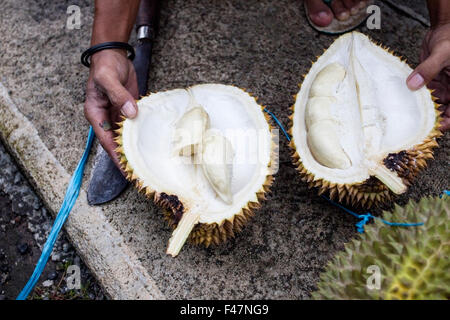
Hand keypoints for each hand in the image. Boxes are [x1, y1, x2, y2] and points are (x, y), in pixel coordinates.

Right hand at [84, 49, 137, 168]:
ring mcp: (118, 115)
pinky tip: (152, 142)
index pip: (106, 140)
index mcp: (96, 114)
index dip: (115, 155)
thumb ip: (119, 96)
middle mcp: (107, 118)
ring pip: (127, 135)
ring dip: (135, 147)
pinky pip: (136, 124)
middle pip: (117, 142)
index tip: (124, 168)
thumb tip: (131, 113)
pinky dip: (142, 133)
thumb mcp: (108, 79)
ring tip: (146, 162)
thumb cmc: (105, 66)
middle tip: (138, 171)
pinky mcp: (129, 110)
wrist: (113, 55)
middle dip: (126, 156)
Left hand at [407, 23, 449, 130]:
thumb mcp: (442, 53)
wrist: (444, 27)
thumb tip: (413, 84)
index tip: (438, 126)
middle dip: (435, 119)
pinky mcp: (431, 80)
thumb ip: (429, 69)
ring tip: (410, 119)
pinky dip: (417, 99)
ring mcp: (443, 85)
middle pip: (446, 110)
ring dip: (424, 111)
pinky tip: (406, 105)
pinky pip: (424, 93)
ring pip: (434, 104)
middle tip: (419, 127)